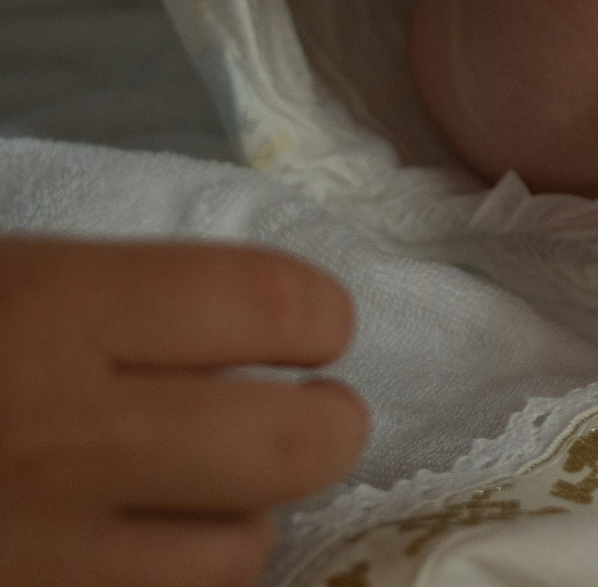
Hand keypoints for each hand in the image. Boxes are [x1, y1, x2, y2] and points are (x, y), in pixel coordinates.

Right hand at [0, 239, 368, 585]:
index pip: (272, 304)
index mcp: (57, 311)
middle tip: (308, 410)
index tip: (314, 329)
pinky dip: (173, 573)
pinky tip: (138, 538)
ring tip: (203, 487)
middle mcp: (61, 437)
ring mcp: (40, 554)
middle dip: (327, 426)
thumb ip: (138, 300)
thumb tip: (269, 326)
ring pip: (236, 555)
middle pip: (290, 447)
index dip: (321, 315)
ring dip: (245, 517)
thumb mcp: (22, 280)